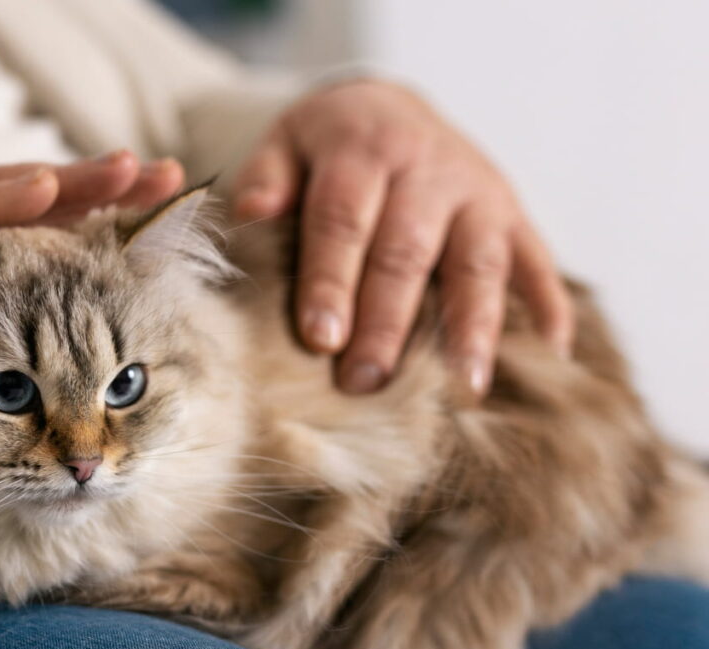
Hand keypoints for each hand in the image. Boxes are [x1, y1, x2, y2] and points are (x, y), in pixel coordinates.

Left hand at [232, 79, 573, 395]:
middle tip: (366, 382)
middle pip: (406, 253)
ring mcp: (477, 191)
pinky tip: (551, 354)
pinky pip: (536, 260)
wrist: (386, 106)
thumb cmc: (323, 147)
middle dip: (387, 323)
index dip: (332, 281)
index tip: (321, 339)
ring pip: (478, 264)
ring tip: (463, 387)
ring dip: (472, 328)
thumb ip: (267, 178)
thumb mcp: (284, 142)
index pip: (344, 220)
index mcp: (363, 149)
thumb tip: (253, 214)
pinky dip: (548, 305)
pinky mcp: (512, 212)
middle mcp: (427, 168)